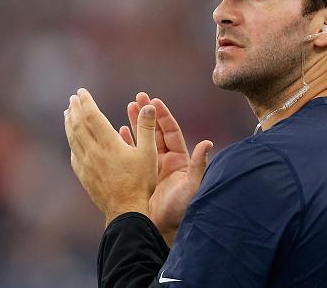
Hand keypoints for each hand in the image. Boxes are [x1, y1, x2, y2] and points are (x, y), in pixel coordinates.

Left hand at [64, 88, 158, 225]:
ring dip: (70, 124)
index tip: (81, 92)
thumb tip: (148, 106)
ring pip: (73, 139)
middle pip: (79, 125)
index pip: (92, 116)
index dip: (86, 102)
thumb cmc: (140, 182)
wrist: (125, 211)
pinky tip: (73, 140)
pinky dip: (72, 142)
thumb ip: (147, 128)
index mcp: (109, 144)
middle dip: (75, 109)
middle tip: (73, 99)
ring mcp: (86, 165)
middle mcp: (93, 152)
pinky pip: (74, 154)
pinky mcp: (84, 176)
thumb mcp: (149, 153)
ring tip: (68, 114)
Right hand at [119, 93, 212, 244]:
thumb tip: (207, 143)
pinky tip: (118, 131)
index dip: (163, 116)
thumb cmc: (180, 212)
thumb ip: (198, 166)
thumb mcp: (191, 188)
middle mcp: (165, 161)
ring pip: (143, 139)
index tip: (154, 101)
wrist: (162, 230)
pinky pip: (132, 154)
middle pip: (155, 131)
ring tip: (128, 107)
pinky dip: (126, 142)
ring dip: (136, 123)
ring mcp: (151, 167)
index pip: (170, 132)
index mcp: (179, 160)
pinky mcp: (139, 175)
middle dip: (148, 114)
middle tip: (138, 97)